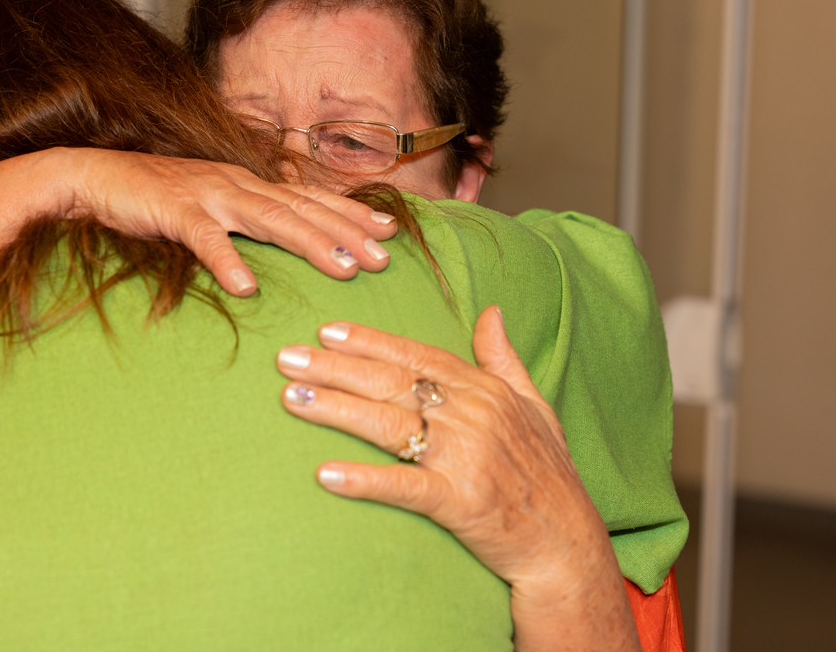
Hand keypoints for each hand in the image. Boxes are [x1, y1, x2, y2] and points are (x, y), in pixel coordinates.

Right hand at [52, 148, 397, 295]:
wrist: (97, 176)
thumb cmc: (154, 196)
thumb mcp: (209, 206)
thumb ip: (243, 221)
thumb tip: (275, 247)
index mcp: (247, 184)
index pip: (308, 198)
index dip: (350, 213)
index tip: (389, 230)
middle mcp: (237, 184)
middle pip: (302, 209)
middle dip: (347, 232)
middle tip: (384, 257)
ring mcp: (208, 195)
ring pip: (269, 218)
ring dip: (310, 242)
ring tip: (344, 268)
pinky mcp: (174, 211)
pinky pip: (205, 239)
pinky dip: (227, 261)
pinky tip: (246, 286)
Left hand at [274, 307, 639, 650]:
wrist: (567, 543)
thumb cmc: (548, 474)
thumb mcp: (535, 405)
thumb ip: (504, 358)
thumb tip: (490, 311)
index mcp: (485, 389)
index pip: (415, 356)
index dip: (368, 341)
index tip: (325, 330)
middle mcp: (473, 416)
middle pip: (391, 383)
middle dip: (334, 367)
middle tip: (286, 358)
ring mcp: (466, 458)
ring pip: (388, 425)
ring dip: (335, 410)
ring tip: (290, 398)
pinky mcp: (460, 503)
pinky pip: (403, 487)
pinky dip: (364, 480)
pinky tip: (326, 474)